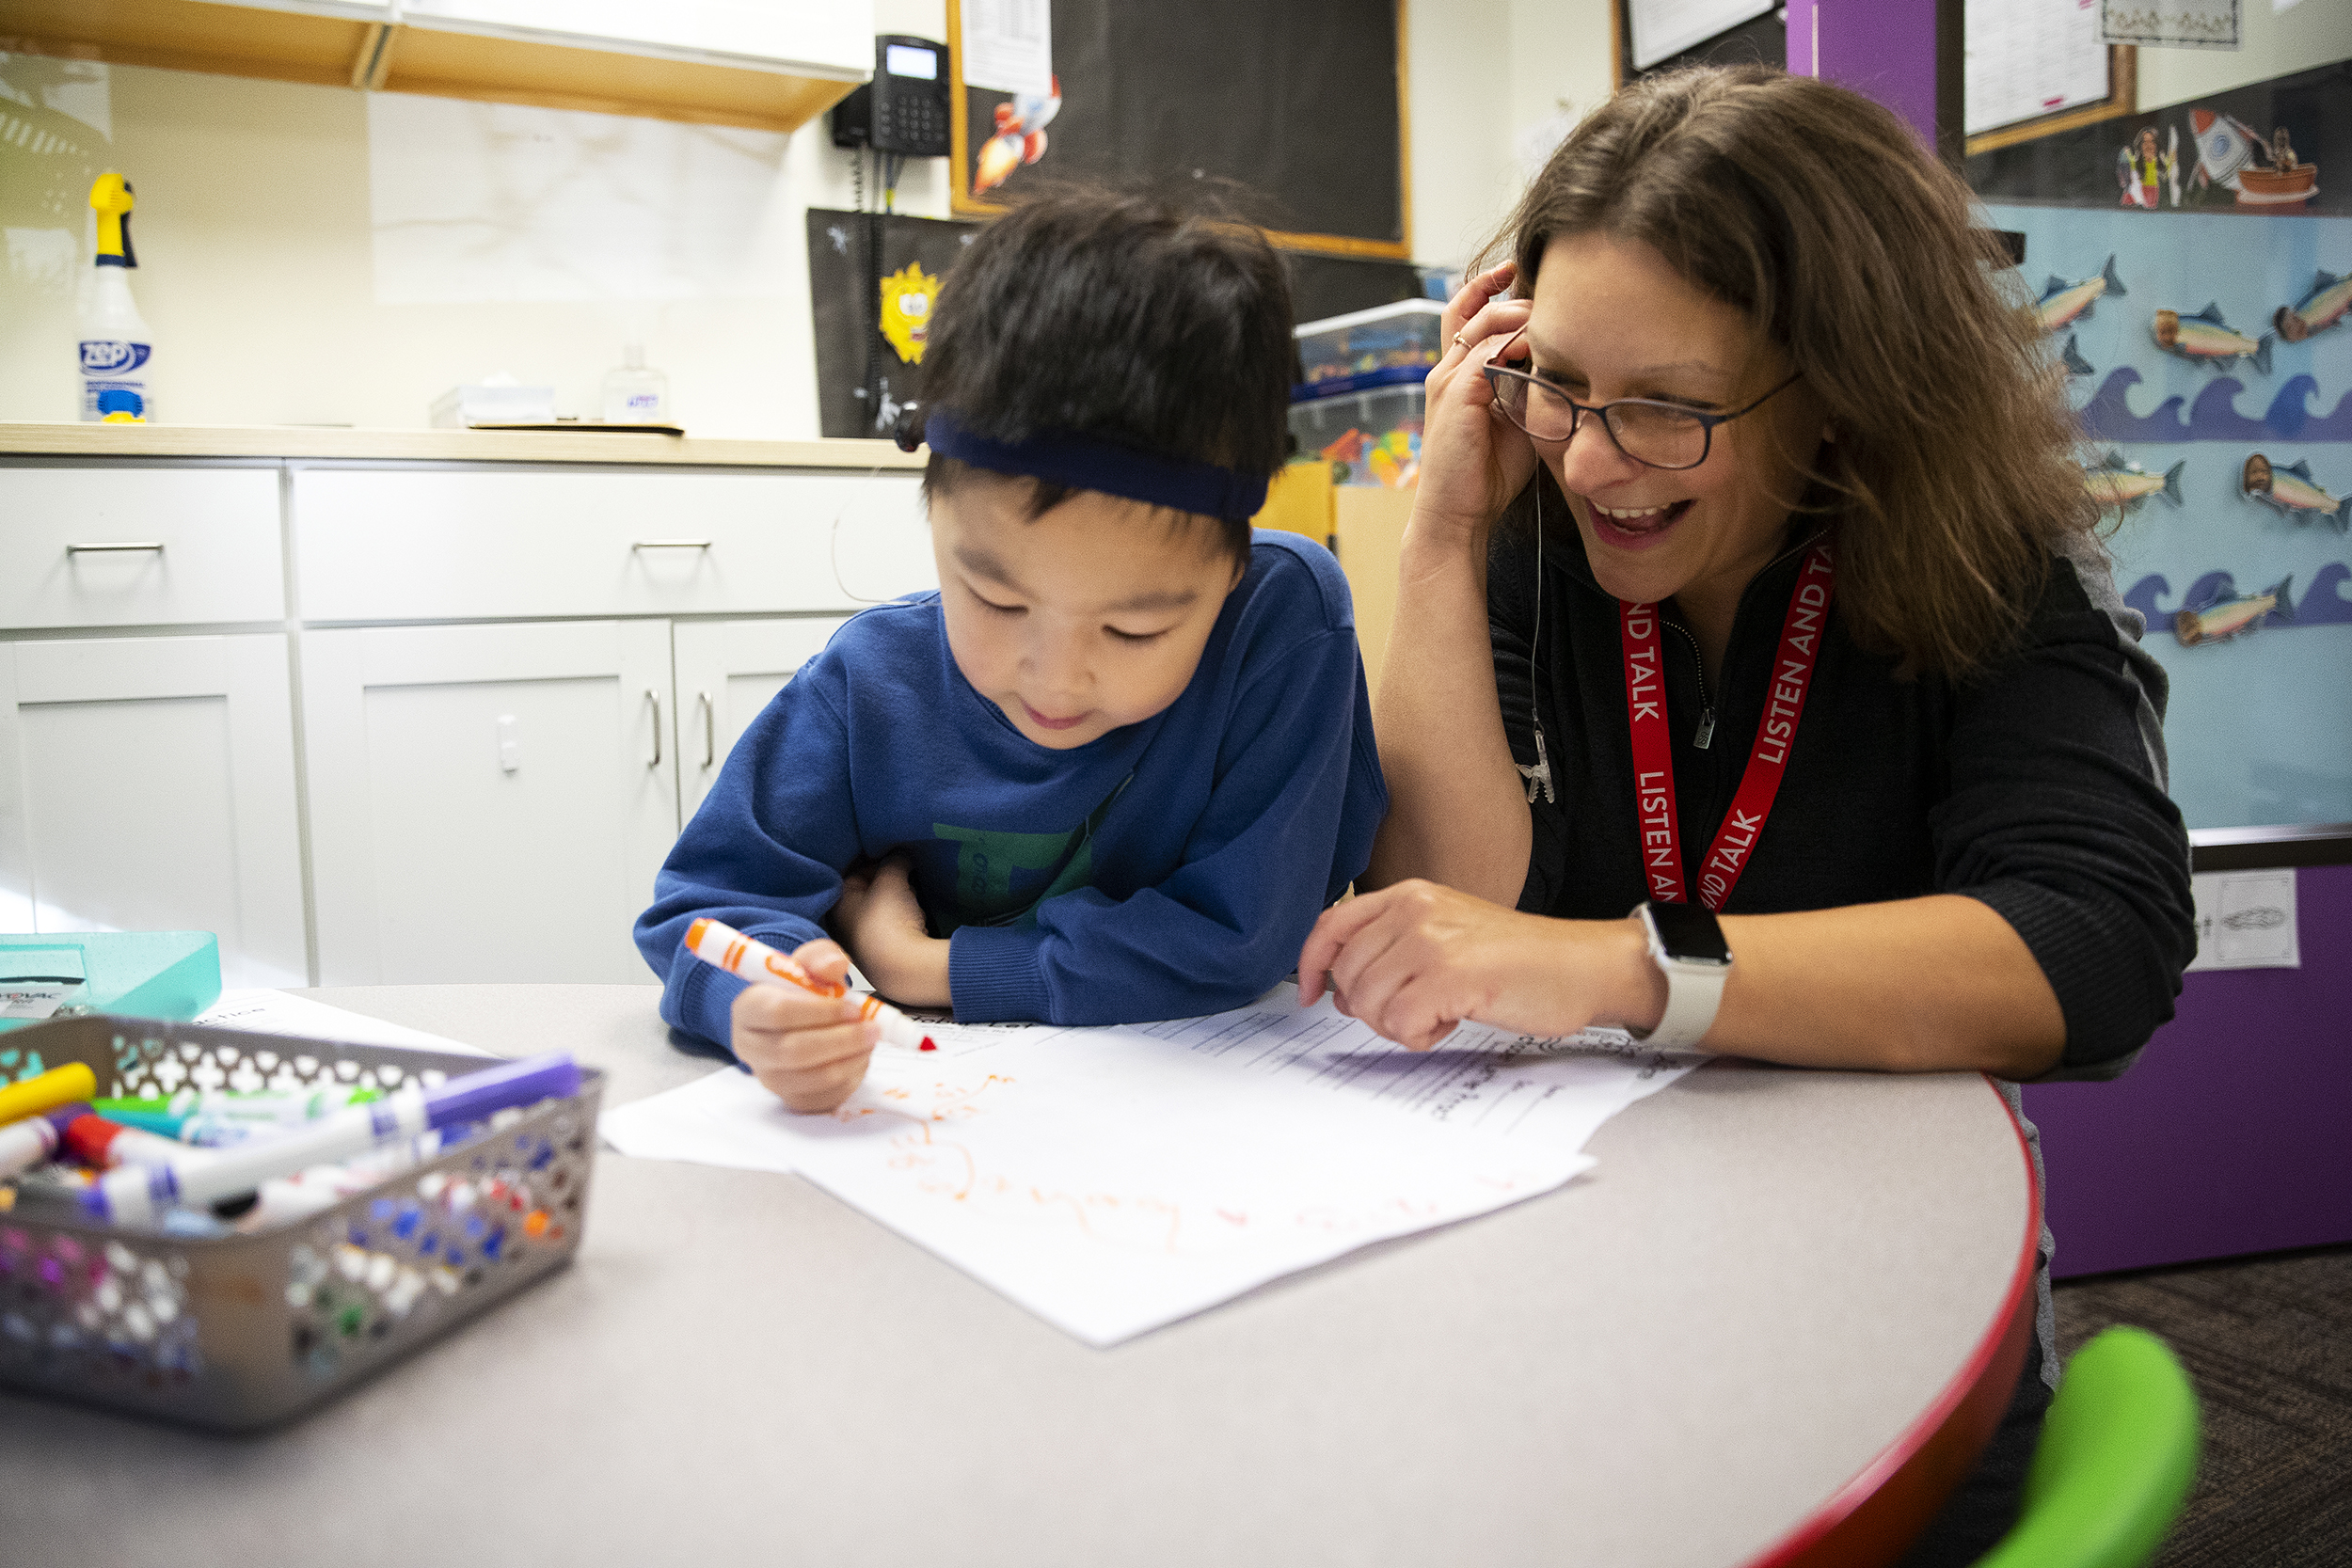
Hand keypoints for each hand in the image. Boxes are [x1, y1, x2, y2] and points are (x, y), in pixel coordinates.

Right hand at [730, 938, 880, 1112]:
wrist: (800, 1019)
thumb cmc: (804, 989)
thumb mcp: (812, 964)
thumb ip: (822, 957)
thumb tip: (835, 965)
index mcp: (748, 1008)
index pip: (777, 1013)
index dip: (821, 1011)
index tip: (854, 1006)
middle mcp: (750, 1047)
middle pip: (792, 1052)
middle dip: (841, 1040)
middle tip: (872, 1028)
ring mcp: (769, 1077)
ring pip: (811, 1078)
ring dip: (850, 1059)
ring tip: (870, 1040)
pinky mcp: (792, 1099)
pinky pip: (823, 1097)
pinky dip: (849, 1078)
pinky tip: (859, 1057)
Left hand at [832, 853, 951, 1007]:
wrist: (906, 969)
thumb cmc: (888, 919)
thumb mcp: (891, 879)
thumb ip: (894, 861)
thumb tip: (900, 854)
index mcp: (837, 904)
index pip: (852, 871)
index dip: (874, 859)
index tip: (893, 854)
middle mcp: (843, 925)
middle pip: (865, 891)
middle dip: (885, 879)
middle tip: (905, 871)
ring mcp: (861, 944)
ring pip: (879, 910)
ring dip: (896, 899)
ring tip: (914, 891)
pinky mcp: (881, 956)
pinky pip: (890, 927)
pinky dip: (902, 918)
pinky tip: (917, 914)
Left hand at [1296, 880, 1664, 1049]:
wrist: (1583, 966)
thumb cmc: (1519, 959)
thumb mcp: (1447, 934)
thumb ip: (1393, 951)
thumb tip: (1342, 992)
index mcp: (1410, 895)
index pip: (1332, 924)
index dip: (1310, 964)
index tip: (1310, 994)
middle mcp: (1415, 909)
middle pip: (1346, 974)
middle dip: (1369, 1007)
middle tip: (1411, 1012)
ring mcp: (1431, 940)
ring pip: (1368, 1003)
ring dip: (1396, 1025)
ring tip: (1437, 1015)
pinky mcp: (1450, 975)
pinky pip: (1399, 1024)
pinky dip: (1419, 1037)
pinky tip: (1450, 1023)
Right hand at [1414, 262, 1541, 542]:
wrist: (1457, 514)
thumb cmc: (1487, 474)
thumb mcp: (1515, 420)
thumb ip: (1529, 389)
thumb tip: (1566, 368)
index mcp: (1456, 374)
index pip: (1464, 314)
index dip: (1487, 287)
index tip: (1517, 270)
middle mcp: (1446, 370)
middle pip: (1472, 306)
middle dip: (1511, 293)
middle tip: (1551, 296)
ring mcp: (1448, 380)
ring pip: (1485, 323)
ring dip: (1522, 316)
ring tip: (1553, 321)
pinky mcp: (1457, 394)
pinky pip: (1488, 352)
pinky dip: (1516, 344)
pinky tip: (1542, 349)